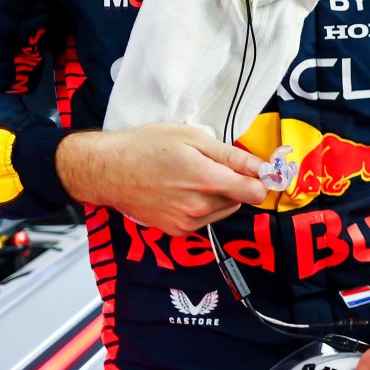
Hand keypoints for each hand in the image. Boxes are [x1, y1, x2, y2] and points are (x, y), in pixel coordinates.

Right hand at [55, 123, 267, 234]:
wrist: (108, 170)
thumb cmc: (148, 146)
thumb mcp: (192, 138)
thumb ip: (231, 156)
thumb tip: (261, 166)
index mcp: (206, 181)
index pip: (254, 192)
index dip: (260, 179)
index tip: (257, 170)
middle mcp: (199, 208)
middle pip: (239, 200)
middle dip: (236, 184)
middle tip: (213, 165)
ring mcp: (186, 223)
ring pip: (222, 211)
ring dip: (219, 196)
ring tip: (194, 176)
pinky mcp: (175, 231)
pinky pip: (204, 219)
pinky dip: (202, 207)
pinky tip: (183, 190)